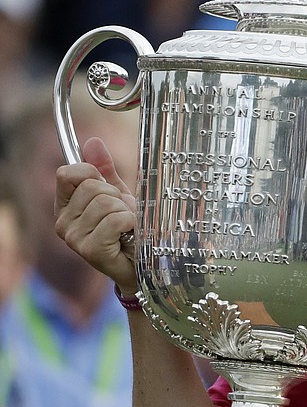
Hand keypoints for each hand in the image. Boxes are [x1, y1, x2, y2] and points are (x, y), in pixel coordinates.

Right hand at [54, 136, 137, 295]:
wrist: (143, 265)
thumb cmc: (129, 231)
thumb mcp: (118, 195)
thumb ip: (105, 170)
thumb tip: (93, 141)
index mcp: (65, 207)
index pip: (67, 173)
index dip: (92, 174)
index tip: (107, 188)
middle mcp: (63, 223)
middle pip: (92, 187)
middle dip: (116, 196)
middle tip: (123, 214)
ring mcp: (74, 238)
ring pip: (105, 203)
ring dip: (126, 212)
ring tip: (127, 227)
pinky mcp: (90, 250)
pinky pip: (115, 219)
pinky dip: (131, 223)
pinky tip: (130, 235)